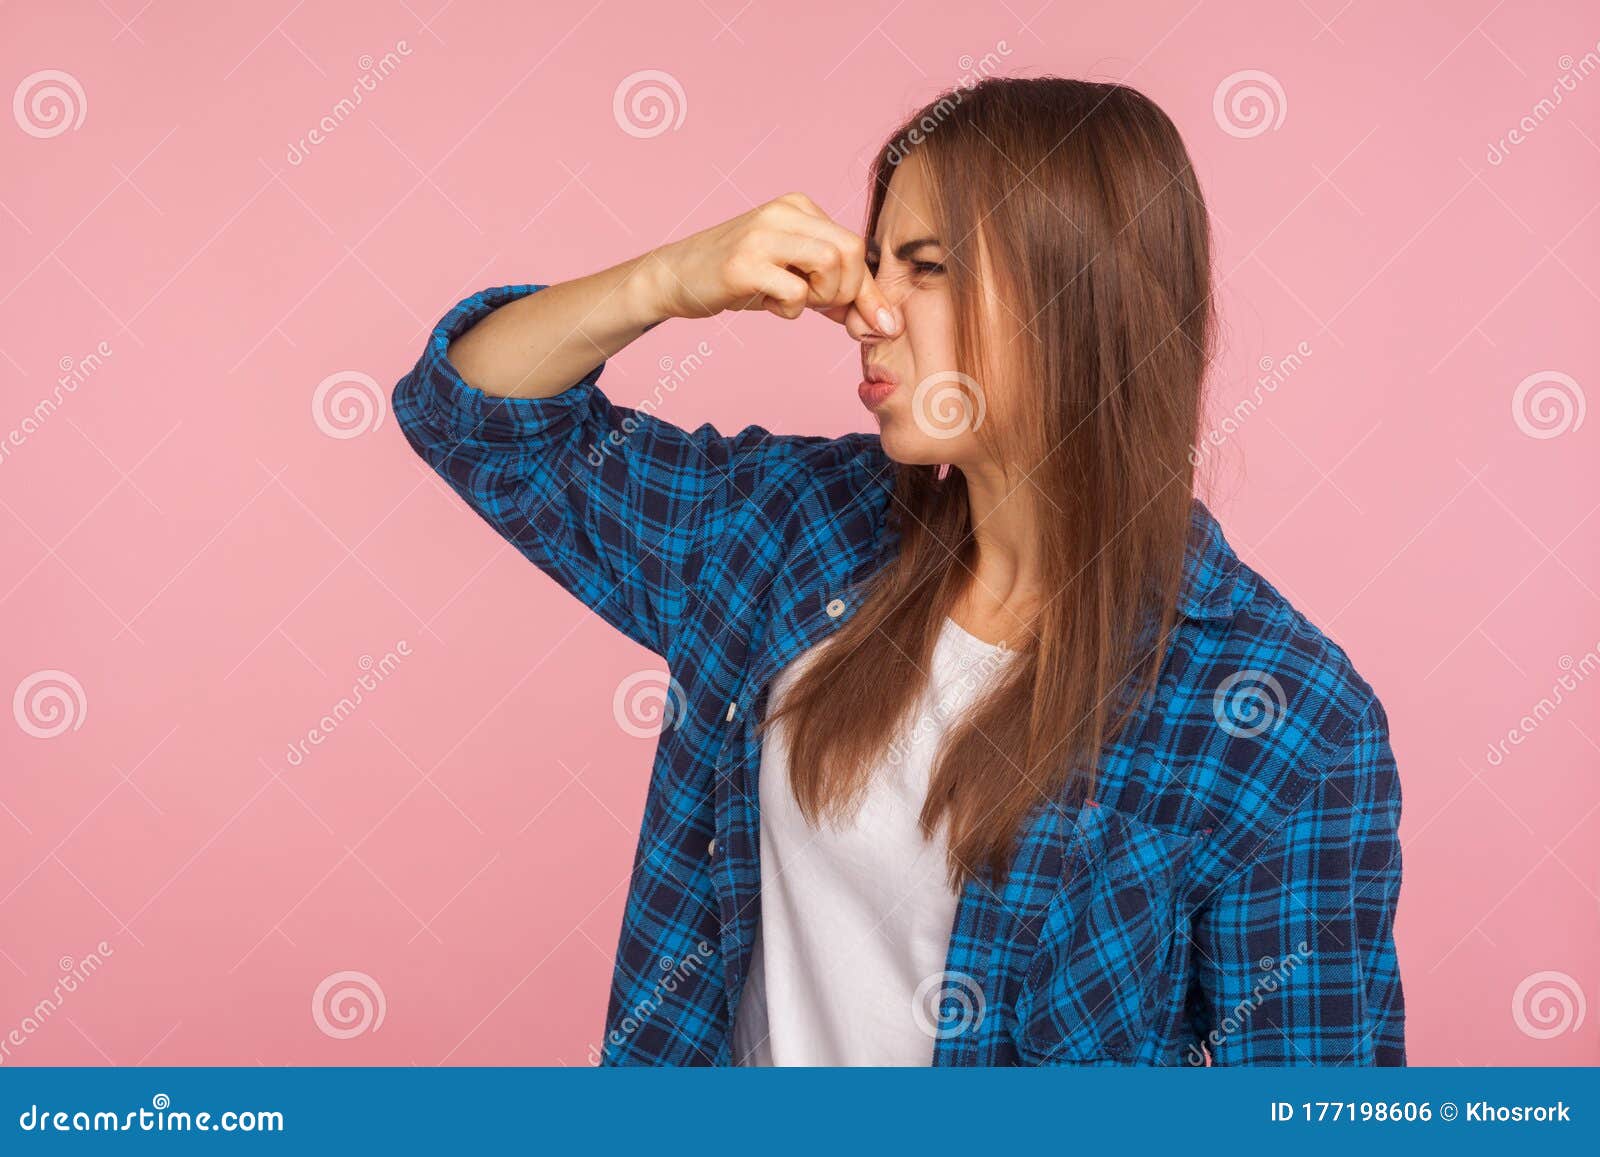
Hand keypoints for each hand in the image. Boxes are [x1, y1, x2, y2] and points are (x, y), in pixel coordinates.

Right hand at [639, 192, 900, 333]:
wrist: (675, 277)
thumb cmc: (740, 279)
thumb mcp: (793, 279)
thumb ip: (837, 294)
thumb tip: (886, 325)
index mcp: (799, 207)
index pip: (857, 246)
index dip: (870, 291)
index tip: (879, 324)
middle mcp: (783, 212)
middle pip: (851, 252)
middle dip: (846, 292)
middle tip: (817, 305)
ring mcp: (762, 235)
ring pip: (831, 264)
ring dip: (822, 298)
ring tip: (794, 301)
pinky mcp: (743, 264)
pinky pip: (795, 292)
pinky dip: (791, 310)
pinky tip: (767, 303)